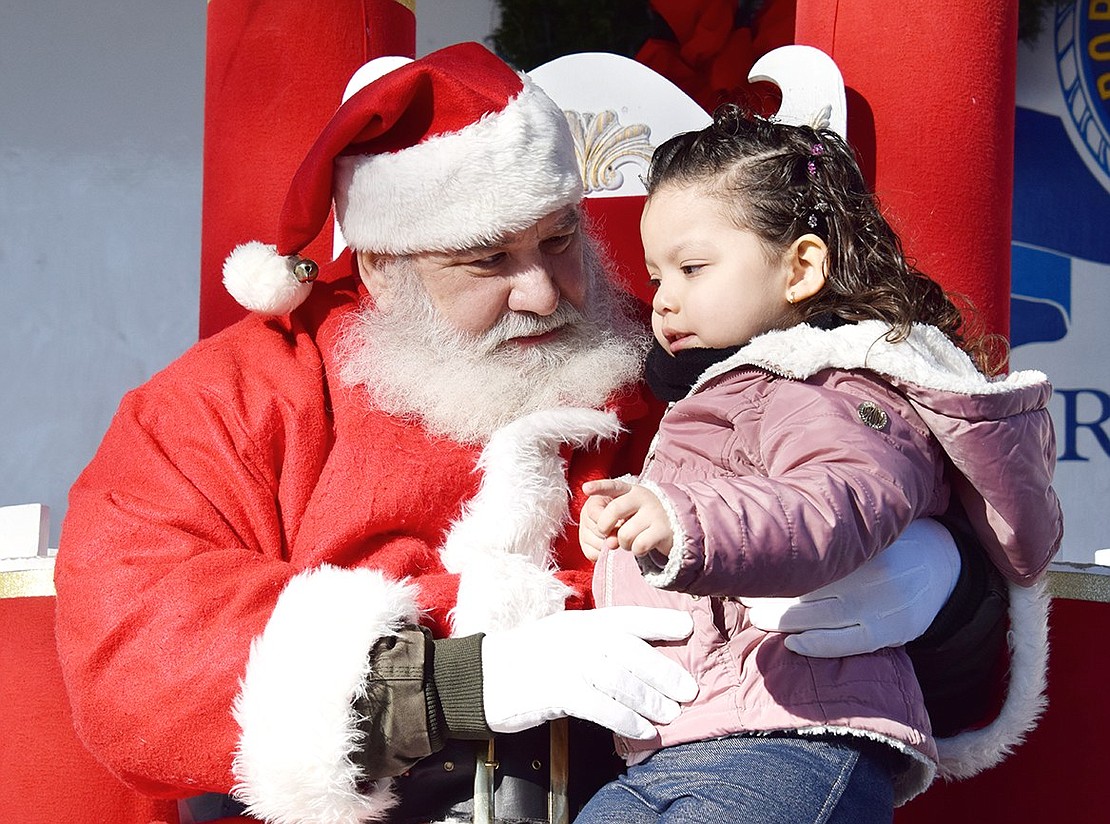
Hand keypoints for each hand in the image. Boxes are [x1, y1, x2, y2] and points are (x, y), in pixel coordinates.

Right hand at [481, 607, 697, 738]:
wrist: (483, 676)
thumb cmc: (530, 659)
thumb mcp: (564, 638)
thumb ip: (597, 643)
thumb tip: (642, 659)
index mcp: (583, 622)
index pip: (627, 617)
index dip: (659, 621)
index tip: (688, 628)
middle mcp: (578, 637)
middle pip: (630, 651)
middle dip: (663, 671)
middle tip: (689, 689)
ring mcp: (567, 662)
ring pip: (620, 680)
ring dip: (649, 699)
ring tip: (670, 714)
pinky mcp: (556, 690)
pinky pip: (600, 707)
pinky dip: (625, 719)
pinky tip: (642, 730)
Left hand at [582, 479, 673, 557]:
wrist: (674, 524)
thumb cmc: (641, 518)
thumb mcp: (627, 513)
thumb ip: (612, 524)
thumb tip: (610, 543)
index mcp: (630, 490)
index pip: (613, 486)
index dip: (599, 487)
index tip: (585, 489)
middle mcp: (642, 497)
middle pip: (614, 510)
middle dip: (603, 526)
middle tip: (606, 532)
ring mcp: (654, 513)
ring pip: (624, 534)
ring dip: (623, 543)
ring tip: (631, 539)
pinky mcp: (662, 530)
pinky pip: (638, 545)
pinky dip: (636, 550)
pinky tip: (642, 545)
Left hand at [741, 519, 960, 656]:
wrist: (944, 562)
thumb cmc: (886, 538)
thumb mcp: (863, 521)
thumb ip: (828, 524)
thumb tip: (769, 516)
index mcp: (862, 541)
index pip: (806, 558)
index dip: (772, 568)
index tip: (747, 570)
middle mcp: (874, 573)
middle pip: (808, 589)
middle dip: (769, 595)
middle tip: (741, 594)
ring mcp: (885, 605)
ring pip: (822, 618)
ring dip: (783, 621)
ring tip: (756, 616)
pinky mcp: (893, 631)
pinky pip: (849, 643)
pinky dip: (818, 645)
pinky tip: (792, 644)